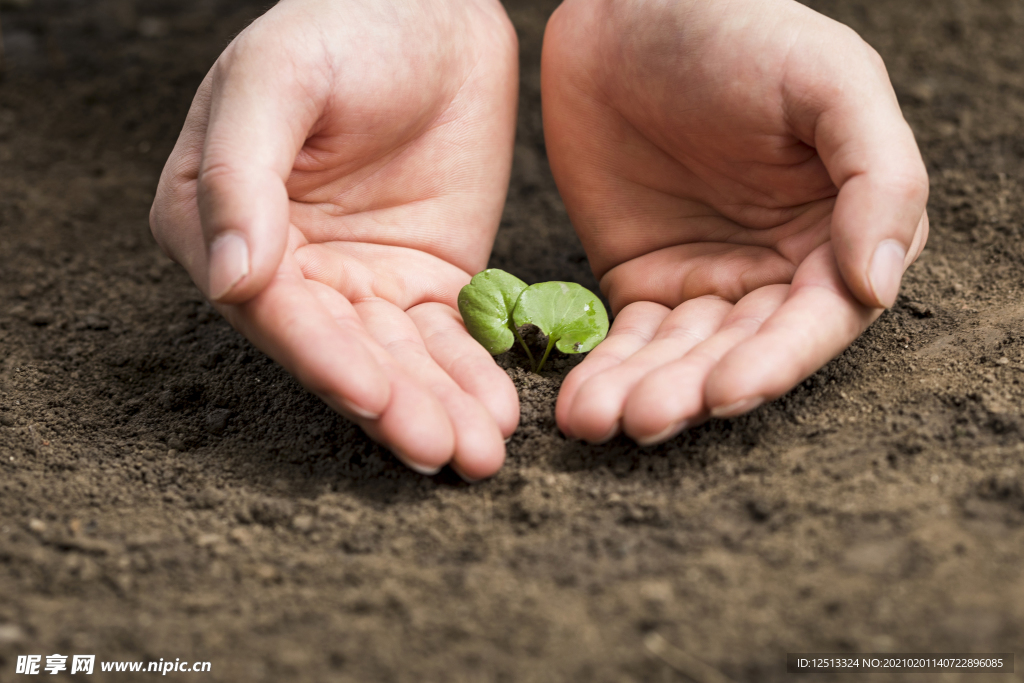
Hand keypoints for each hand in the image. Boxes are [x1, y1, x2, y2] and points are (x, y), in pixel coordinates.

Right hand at [150, 0, 518, 478]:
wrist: (433, 10)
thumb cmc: (341, 25)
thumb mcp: (277, 78)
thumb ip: (241, 173)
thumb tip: (227, 280)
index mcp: (221, 222)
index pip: (271, 307)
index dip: (320, 356)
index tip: (369, 396)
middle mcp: (286, 268)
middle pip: (339, 351)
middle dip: (393, 406)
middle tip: (443, 451)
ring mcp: (358, 281)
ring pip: (397, 360)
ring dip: (437, 408)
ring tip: (480, 453)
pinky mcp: (424, 282)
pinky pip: (447, 340)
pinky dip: (472, 376)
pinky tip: (497, 411)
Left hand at [543, 0, 927, 444]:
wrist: (631, 9)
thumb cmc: (743, 30)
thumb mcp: (830, 80)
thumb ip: (878, 175)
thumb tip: (879, 284)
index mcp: (839, 233)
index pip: (817, 318)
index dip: (775, 359)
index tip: (724, 388)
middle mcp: (777, 271)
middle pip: (740, 352)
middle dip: (692, 390)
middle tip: (643, 417)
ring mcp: (706, 282)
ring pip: (679, 358)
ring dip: (640, 393)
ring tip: (595, 420)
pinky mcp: (642, 283)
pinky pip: (626, 340)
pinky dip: (604, 371)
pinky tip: (579, 403)